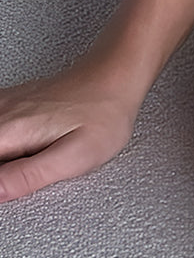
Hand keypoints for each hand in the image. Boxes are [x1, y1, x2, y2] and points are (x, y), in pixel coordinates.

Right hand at [0, 55, 141, 202]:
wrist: (118, 75)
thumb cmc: (104, 114)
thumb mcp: (74, 157)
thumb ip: (28, 176)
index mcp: (11, 130)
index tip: (9, 183)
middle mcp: (4, 112)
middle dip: (3, 169)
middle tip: (24, 172)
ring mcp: (7, 103)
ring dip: (5, 156)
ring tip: (27, 162)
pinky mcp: (13, 102)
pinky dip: (5, 145)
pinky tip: (20, 151)